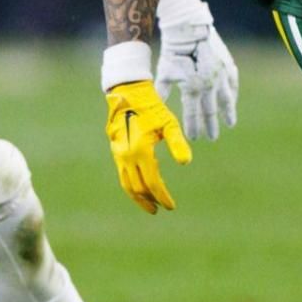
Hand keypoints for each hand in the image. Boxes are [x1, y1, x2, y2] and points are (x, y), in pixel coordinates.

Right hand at [104, 80, 191, 213]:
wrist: (128, 94)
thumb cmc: (152, 108)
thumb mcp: (169, 123)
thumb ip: (178, 143)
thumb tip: (186, 162)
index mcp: (141, 150)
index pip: (153, 182)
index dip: (163, 196)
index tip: (171, 206)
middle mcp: (127, 155)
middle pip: (138, 188)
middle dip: (151, 200)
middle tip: (162, 207)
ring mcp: (119, 154)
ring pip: (127, 184)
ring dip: (138, 197)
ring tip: (150, 205)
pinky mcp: (115, 151)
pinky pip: (122, 175)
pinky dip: (131, 186)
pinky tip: (140, 187)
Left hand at [155, 0, 238, 140]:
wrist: (188, 26)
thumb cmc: (173, 49)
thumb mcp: (165, 72)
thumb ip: (162, 91)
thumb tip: (155, 107)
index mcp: (192, 88)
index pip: (193, 114)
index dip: (193, 127)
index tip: (194, 138)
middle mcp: (209, 84)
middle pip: (210, 111)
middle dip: (210, 126)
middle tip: (211, 137)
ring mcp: (220, 75)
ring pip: (226, 99)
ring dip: (227, 113)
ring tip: (230, 124)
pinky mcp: (227, 64)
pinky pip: (233, 83)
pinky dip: (233, 93)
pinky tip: (233, 100)